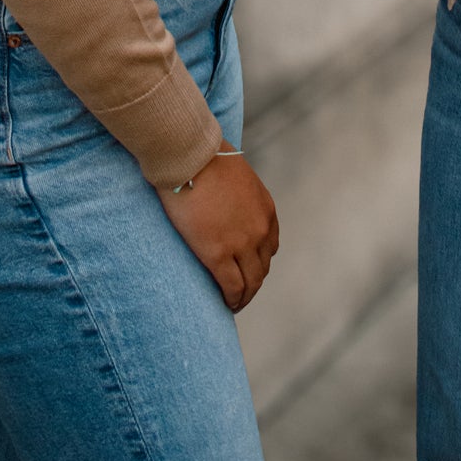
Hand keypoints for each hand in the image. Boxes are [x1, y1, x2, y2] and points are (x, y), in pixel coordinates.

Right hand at [157, 148, 279, 310]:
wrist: (190, 156)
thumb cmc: (204, 157)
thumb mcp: (235, 175)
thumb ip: (238, 193)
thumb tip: (224, 196)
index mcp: (266, 210)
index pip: (269, 246)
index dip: (258, 261)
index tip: (247, 268)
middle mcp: (260, 230)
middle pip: (262, 268)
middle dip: (252, 283)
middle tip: (240, 292)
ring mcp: (241, 244)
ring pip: (250, 283)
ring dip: (244, 296)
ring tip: (233, 302)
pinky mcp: (218, 254)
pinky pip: (231, 287)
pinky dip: (231, 299)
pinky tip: (225, 304)